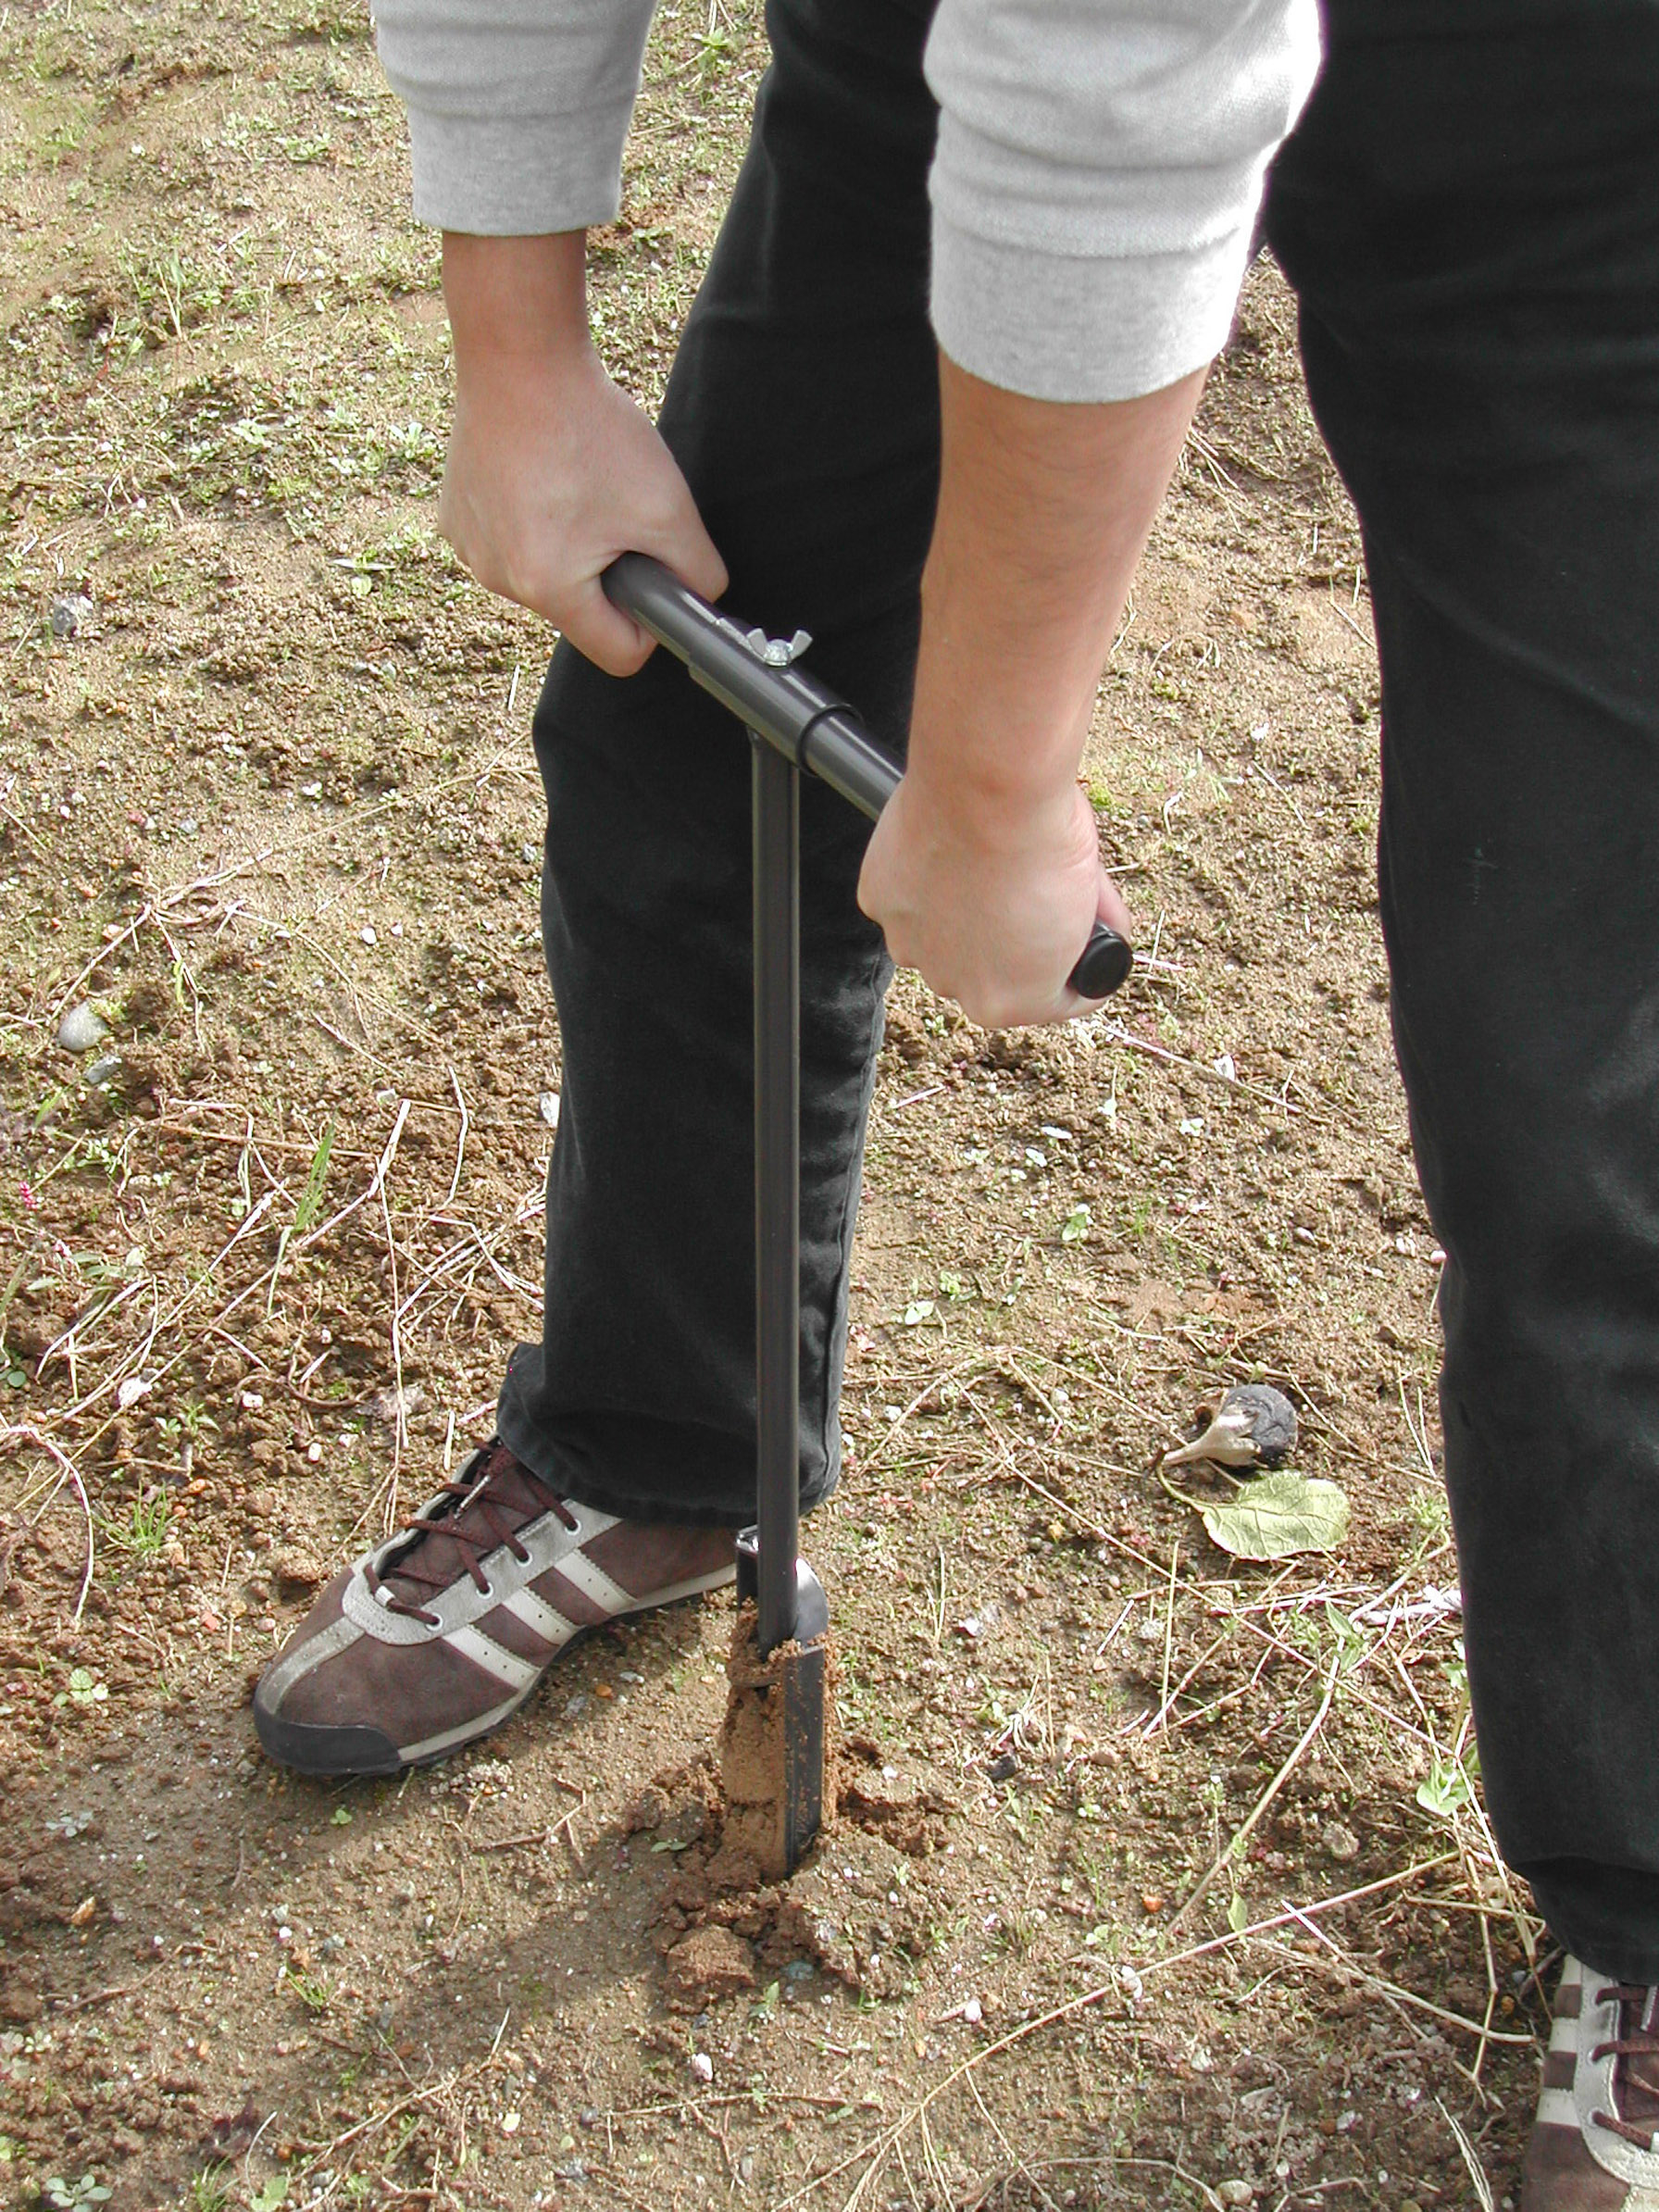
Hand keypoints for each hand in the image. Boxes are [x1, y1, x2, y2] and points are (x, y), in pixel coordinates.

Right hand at [438, 232, 726, 674]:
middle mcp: (500, 580)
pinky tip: (540, 474)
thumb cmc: (589, 428)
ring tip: (575, 485)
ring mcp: (472, 550)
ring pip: (543, 576)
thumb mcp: (667, 506)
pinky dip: (531, 521)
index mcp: (550, 588)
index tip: (655, 579)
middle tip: (614, 511)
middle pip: (579, 612)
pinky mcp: (455, 519)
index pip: (618, 655)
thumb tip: (703, 600)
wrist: (517, 356)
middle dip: (606, 574)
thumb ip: (698, 570)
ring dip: (567, 546)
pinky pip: (509, 543)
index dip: (649, 627)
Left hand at [856, 348, 1199, 1027]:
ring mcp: (960, 972)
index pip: (946, 903)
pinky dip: (1089, 957)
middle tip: (1068, 869)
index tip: (1031, 851)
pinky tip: (1090, 906)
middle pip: (988, 942)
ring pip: (1031, 966)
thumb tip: (988, 586)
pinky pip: (1065, 994)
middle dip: (1037, 911)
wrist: (988, 774)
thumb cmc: (972, 733)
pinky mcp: (1010, 996)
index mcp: (891, 879)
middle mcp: (914, 937)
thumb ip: (974, 676)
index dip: (1000, 879)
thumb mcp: (964, 707)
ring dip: (1066, 927)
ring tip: (1077, 879)